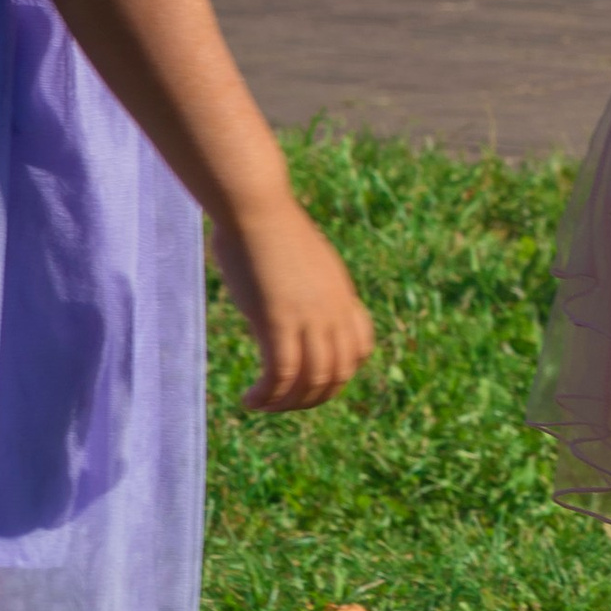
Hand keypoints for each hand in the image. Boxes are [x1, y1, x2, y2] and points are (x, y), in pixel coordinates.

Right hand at [213, 194, 376, 412]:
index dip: (339, 373)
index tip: (309, 378)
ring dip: (287, 403)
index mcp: (341, 293)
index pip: (360, 348)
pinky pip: (281, 376)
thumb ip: (301, 282)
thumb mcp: (298, 258)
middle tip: (281, 402)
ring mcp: (309, 316)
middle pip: (338, 373)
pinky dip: (267, 396)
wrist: (255, 206)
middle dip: (311, 398)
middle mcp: (333, 308)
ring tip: (262, 405)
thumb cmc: (265, 222)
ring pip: (312, 381)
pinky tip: (249, 400)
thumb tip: (283, 288)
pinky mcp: (278, 320)